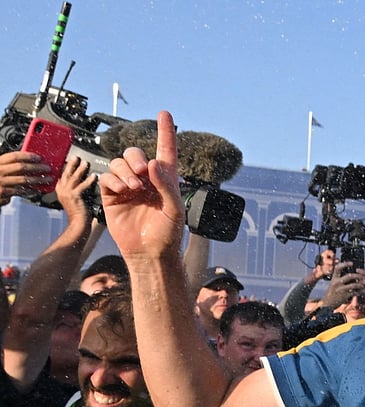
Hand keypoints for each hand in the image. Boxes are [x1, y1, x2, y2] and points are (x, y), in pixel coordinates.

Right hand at [0, 151, 51, 205]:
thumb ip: (9, 166)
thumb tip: (29, 162)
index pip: (14, 156)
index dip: (28, 156)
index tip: (39, 157)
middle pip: (21, 167)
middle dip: (37, 167)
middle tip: (47, 168)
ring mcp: (1, 183)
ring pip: (24, 180)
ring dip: (38, 180)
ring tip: (47, 179)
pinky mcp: (3, 193)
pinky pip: (21, 191)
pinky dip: (30, 190)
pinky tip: (37, 189)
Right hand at [54, 156, 97, 230]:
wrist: (78, 226)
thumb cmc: (79, 215)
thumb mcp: (74, 200)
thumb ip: (74, 190)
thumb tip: (80, 181)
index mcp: (60, 191)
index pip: (61, 176)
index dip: (65, 167)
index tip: (69, 160)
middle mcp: (61, 191)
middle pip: (65, 173)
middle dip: (71, 164)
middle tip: (76, 157)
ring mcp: (67, 193)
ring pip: (73, 177)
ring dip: (80, 169)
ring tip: (86, 163)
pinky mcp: (74, 197)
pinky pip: (82, 186)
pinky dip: (89, 180)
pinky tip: (94, 176)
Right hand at [99, 111, 184, 260]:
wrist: (149, 252)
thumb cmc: (167, 233)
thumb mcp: (174, 210)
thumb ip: (166, 185)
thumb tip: (152, 163)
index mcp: (165, 180)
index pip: (166, 151)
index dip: (165, 132)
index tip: (165, 113)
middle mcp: (145, 180)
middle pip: (134, 153)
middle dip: (135, 157)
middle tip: (142, 172)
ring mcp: (127, 187)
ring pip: (118, 163)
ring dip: (125, 170)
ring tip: (134, 187)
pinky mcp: (111, 196)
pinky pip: (106, 177)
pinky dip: (113, 179)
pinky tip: (122, 190)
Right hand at [321, 262, 360, 307]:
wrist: (328, 302)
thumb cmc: (333, 291)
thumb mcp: (334, 282)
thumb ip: (340, 277)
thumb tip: (351, 271)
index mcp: (334, 278)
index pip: (338, 268)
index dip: (345, 264)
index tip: (352, 263)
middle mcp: (336, 283)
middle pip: (349, 276)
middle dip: (358, 275)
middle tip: (363, 276)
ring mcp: (340, 289)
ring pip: (353, 285)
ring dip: (360, 284)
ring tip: (364, 284)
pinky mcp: (344, 296)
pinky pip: (354, 292)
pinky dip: (359, 291)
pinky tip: (362, 291)